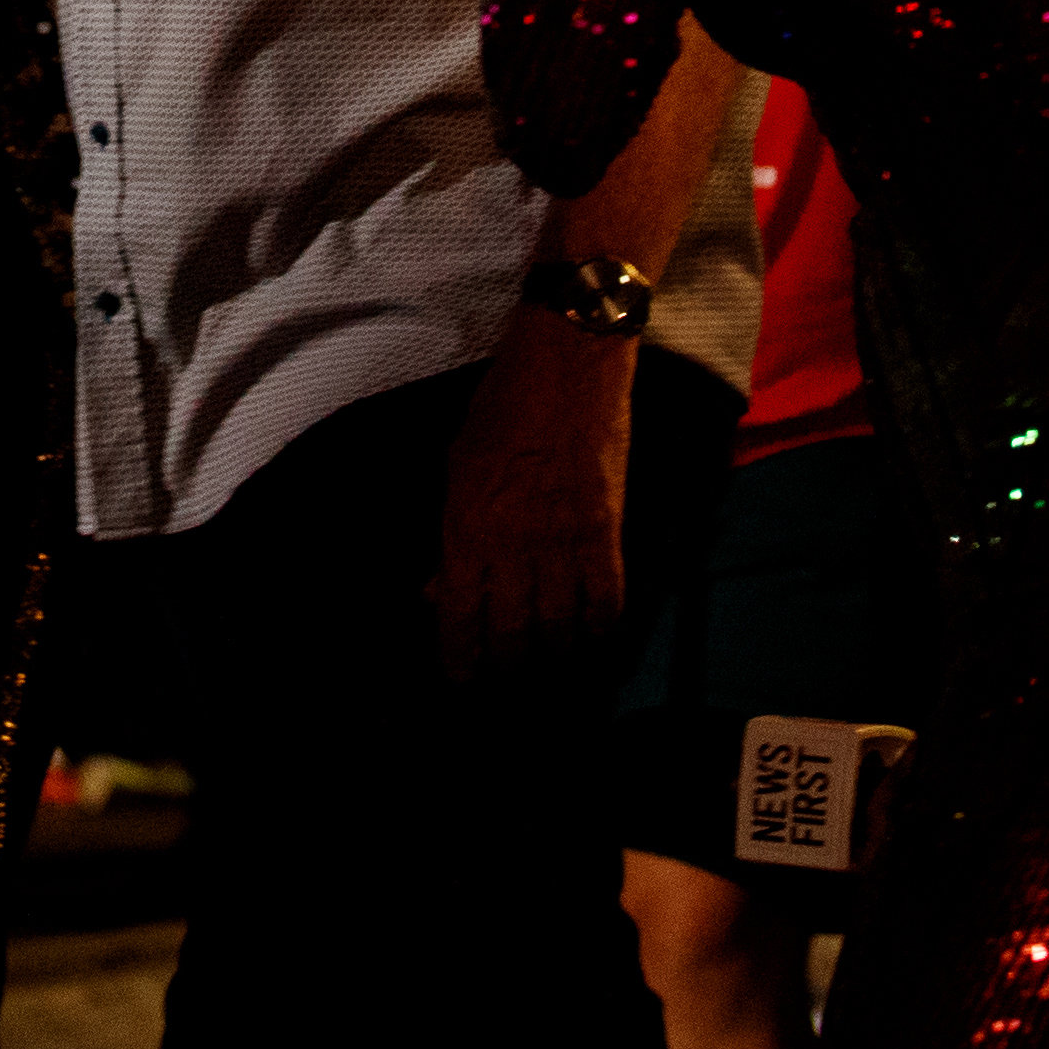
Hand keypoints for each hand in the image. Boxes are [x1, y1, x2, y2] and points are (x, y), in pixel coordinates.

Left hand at [432, 310, 634, 674]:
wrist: (570, 365)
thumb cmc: (502, 409)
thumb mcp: (457, 467)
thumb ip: (451, 535)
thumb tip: (440, 591)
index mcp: (468, 527)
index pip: (460, 619)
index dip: (460, 661)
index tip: (461, 682)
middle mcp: (514, 545)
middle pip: (511, 636)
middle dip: (505, 669)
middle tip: (504, 684)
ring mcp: (564, 542)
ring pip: (559, 629)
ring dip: (551, 657)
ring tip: (544, 668)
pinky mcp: (608, 532)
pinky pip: (607, 602)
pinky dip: (598, 630)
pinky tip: (591, 640)